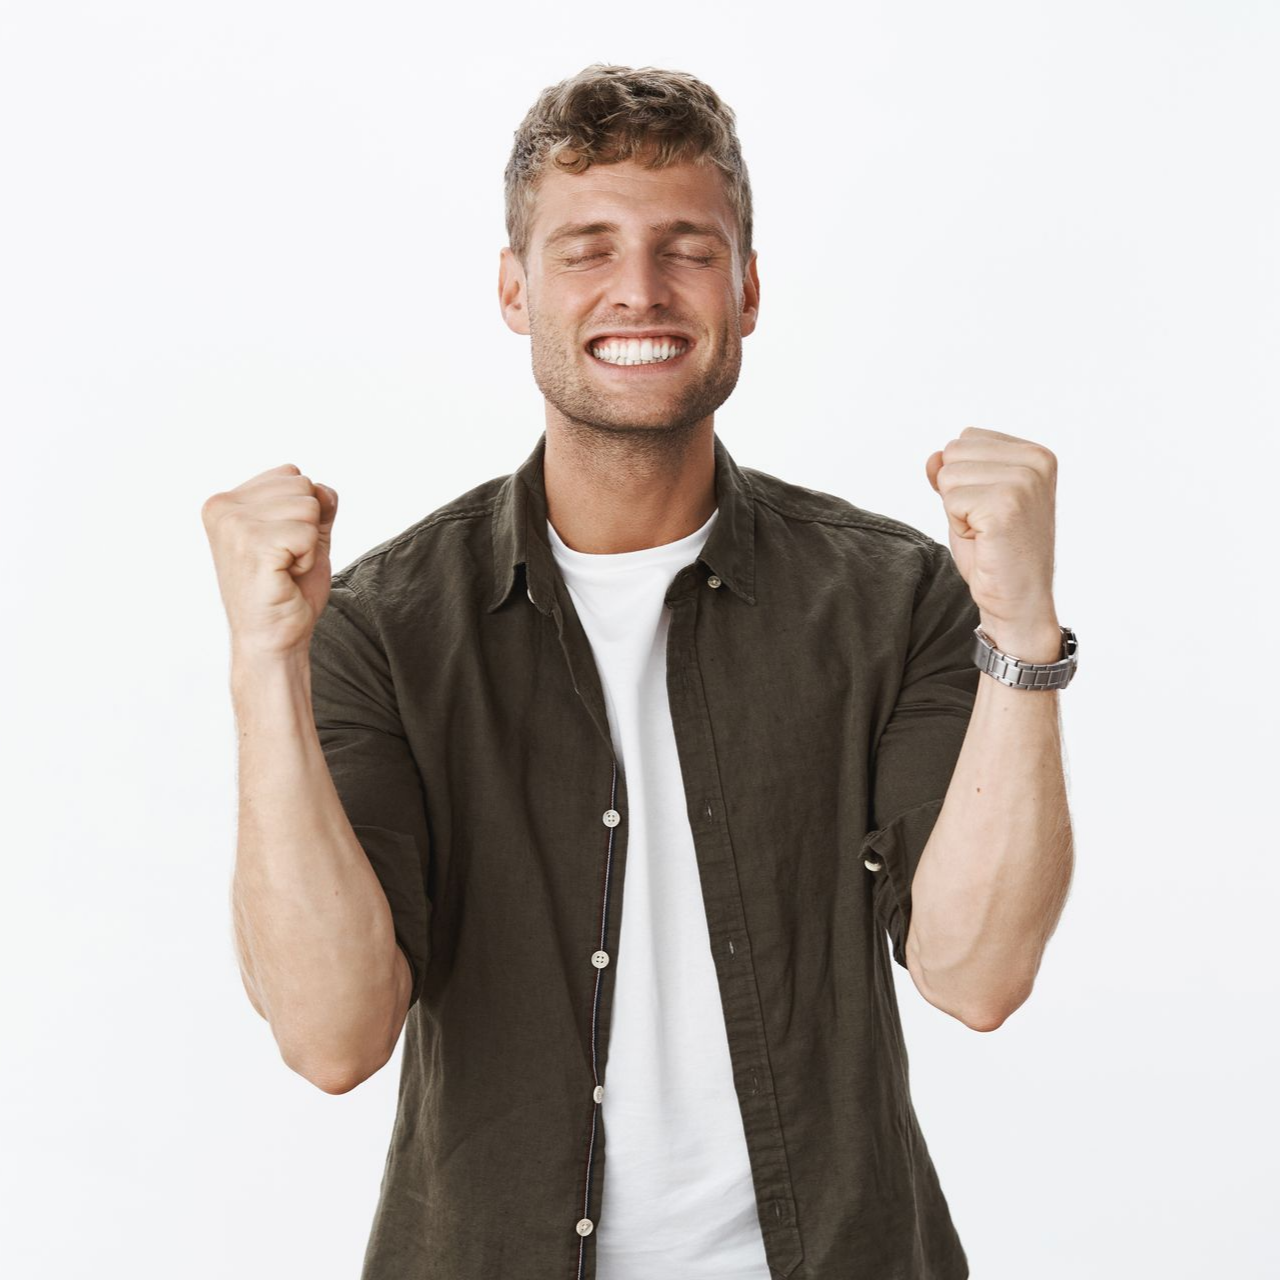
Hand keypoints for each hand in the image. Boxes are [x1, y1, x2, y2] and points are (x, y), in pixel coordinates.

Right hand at [201, 464, 338, 659]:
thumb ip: (314, 503)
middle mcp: (222, 507)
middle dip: (308, 527)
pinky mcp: (252, 545)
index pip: (292, 475)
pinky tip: (286, 577)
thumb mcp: (305, 534)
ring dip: (309, 544)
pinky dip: (308, 559)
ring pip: (309, 507)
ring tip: (284, 569)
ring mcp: (234, 525)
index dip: (303, 514)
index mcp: (225, 501)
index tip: (281, 546)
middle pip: (303, 486)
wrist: (273, 639)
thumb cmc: (287, 589)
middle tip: (284, 560)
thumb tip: (322, 489)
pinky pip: (309, 533)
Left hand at [925, 427, 1058, 650]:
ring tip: (984, 532)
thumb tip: (933, 456)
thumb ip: (954, 473)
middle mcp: (1036, 461)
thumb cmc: (995, 554)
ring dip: (956, 510)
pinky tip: (983, 540)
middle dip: (956, 492)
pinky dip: (957, 525)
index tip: (988, 509)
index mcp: (1035, 454)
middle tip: (984, 523)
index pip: (966, 438)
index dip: (963, 479)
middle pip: (953, 451)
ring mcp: (1024, 481)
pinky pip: (950, 500)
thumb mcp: (970, 503)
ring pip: (948, 474)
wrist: (1017, 601)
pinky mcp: (1006, 504)